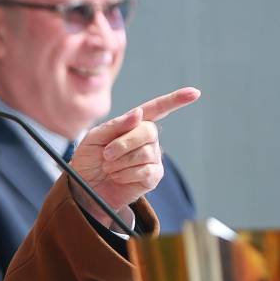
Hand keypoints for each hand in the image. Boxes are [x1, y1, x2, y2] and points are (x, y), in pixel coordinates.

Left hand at [70, 87, 200, 224]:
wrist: (85, 188)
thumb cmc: (88, 160)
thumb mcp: (94, 137)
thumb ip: (115, 125)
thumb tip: (139, 113)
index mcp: (134, 124)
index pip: (158, 108)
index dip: (176, 100)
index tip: (194, 93)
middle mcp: (147, 138)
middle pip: (149, 131)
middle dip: (124, 143)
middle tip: (106, 155)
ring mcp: (152, 157)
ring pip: (145, 153)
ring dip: (120, 162)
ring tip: (109, 167)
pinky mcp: (153, 176)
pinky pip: (146, 171)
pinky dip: (126, 174)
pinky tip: (117, 177)